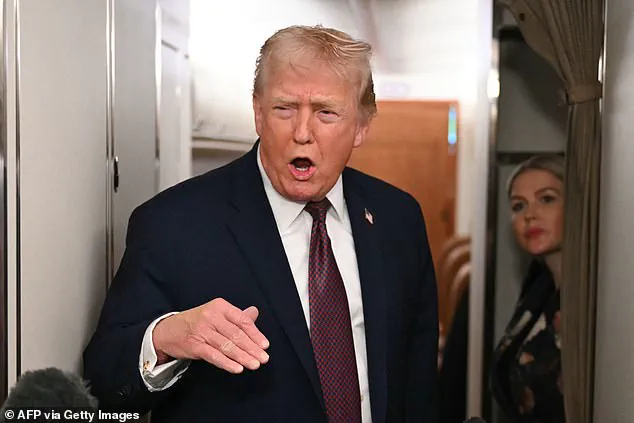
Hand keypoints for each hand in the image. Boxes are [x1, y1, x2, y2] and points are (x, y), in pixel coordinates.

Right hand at [153, 298, 269, 373]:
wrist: (167, 330)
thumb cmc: (196, 322)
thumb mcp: (216, 313)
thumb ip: (236, 316)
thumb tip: (254, 313)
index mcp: (219, 306)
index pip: (242, 320)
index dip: (255, 334)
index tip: (265, 345)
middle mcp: (211, 316)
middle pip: (236, 334)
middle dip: (252, 348)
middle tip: (263, 358)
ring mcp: (202, 331)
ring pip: (227, 346)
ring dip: (243, 357)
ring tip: (254, 364)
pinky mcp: (194, 345)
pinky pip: (214, 355)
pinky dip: (227, 363)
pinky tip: (238, 368)